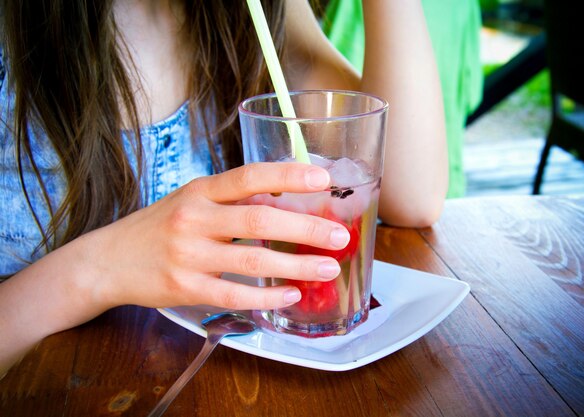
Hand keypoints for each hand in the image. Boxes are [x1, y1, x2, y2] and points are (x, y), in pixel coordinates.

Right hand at [81, 162, 350, 311]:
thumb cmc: (159, 227)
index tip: (322, 179)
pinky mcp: (185, 288)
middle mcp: (194, 219)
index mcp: (200, 191)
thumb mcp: (191, 201)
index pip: (249, 176)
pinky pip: (234, 294)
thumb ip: (231, 200)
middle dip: (305, 228)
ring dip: (295, 266)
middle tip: (339, 236)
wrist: (108, 260)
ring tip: (327, 268)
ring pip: (252, 262)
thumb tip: (286, 198)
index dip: (287, 175)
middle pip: (258, 221)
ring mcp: (188, 255)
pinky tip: (290, 295)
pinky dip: (267, 297)